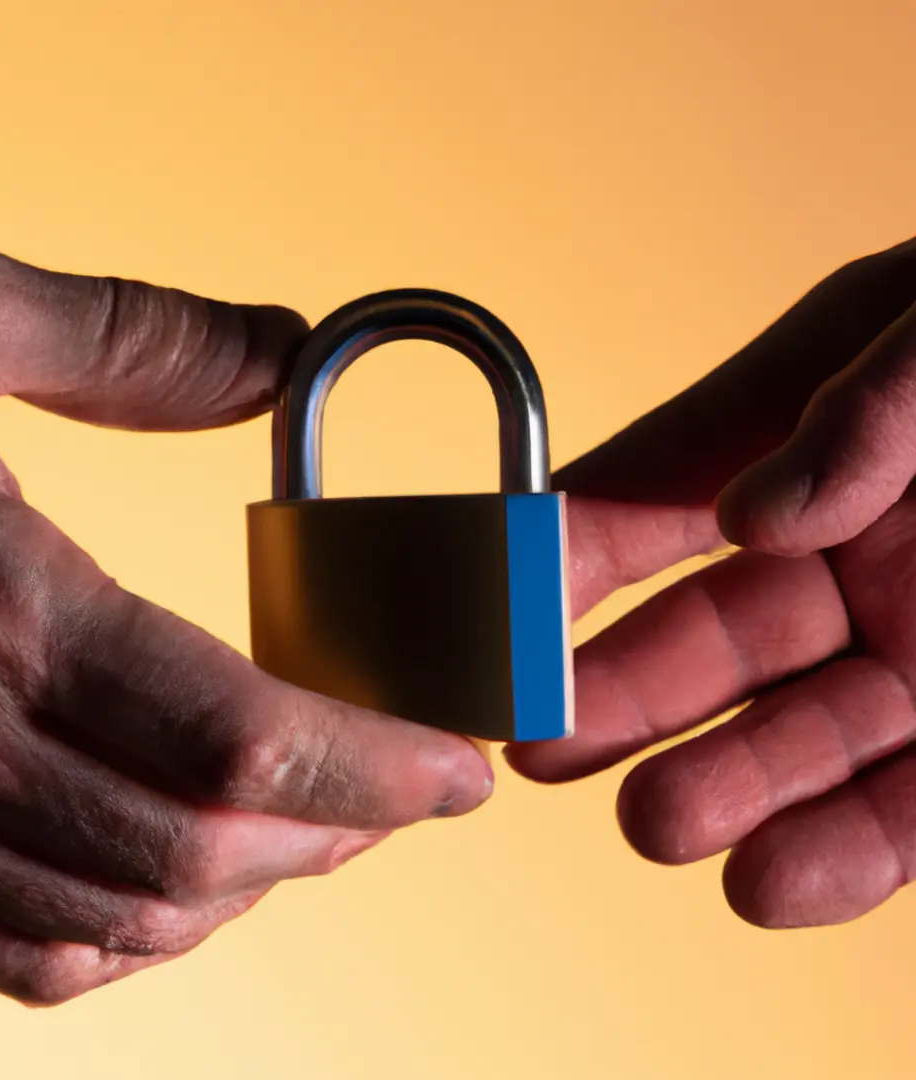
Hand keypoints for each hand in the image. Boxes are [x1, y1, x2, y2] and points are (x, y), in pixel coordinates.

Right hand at [0, 231, 492, 1003]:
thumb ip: (132, 336)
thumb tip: (281, 348)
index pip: (244, 740)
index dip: (378, 768)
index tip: (459, 768)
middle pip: (205, 849)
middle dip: (337, 830)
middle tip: (407, 790)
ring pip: (128, 920)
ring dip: (252, 885)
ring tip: (322, 829)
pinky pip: (26, 957)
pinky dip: (137, 932)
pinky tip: (183, 880)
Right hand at [506, 236, 915, 928]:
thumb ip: (855, 408)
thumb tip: (753, 514)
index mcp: (813, 441)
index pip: (653, 499)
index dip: (566, 554)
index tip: (495, 608)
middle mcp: (850, 552)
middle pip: (705, 639)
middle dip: (616, 694)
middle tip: (541, 741)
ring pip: (797, 738)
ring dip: (721, 786)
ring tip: (653, 824)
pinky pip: (913, 808)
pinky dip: (843, 851)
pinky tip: (768, 880)